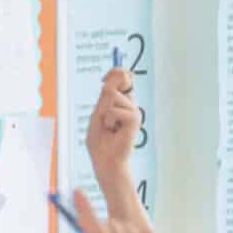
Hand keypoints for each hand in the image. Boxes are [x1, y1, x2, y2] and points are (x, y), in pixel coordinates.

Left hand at [87, 67, 140, 181]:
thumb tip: (120, 75)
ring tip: (108, 126)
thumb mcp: (98, 113)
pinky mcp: (135, 119)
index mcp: (120, 100)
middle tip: (104, 115)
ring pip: (113, 95)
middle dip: (106, 94)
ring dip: (104, 113)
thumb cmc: (100, 141)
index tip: (104, 78)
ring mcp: (133, 111)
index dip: (114, 72)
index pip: (122, 75)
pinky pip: (115, 110)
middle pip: (121, 78)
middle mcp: (129, 103)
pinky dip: (108, 120)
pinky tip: (113, 131)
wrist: (105, 160)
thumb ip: (107, 94)